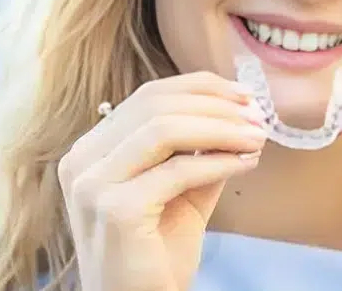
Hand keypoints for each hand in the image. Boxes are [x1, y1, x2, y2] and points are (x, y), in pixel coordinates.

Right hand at [57, 72, 267, 290]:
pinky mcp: (115, 209)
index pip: (149, 96)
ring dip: (222, 128)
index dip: (201, 88)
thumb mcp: (182, 189)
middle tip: (259, 116)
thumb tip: (241, 113)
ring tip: (257, 137)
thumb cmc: (156, 252)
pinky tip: (246, 163)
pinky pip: (178, 170)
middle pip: (156, 105)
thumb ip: (200, 150)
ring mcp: (93, 184)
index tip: (245, 95)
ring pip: (165, 129)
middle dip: (217, 105)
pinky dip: (219, 161)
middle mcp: (83, 160)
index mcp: (93, 149)